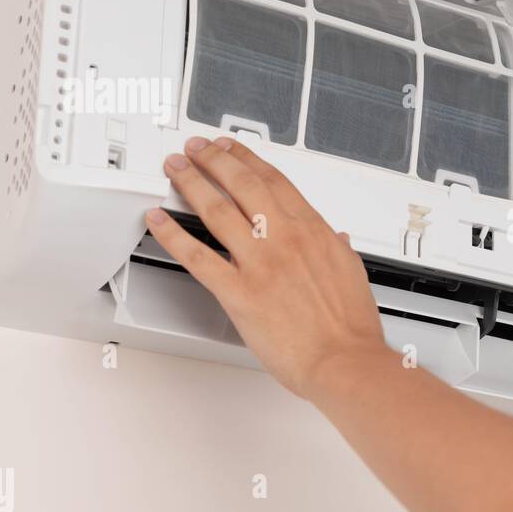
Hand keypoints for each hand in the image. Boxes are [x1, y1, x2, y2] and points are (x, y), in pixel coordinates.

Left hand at [144, 137, 388, 399]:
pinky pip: (197, 256)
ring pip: (217, 210)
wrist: (344, 361)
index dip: (248, 160)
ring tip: (175, 169)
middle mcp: (285, 239)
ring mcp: (260, 263)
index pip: (275, 181)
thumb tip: (339, 238)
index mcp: (314, 232)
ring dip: (191, 183)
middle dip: (214, 160)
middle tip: (196, 150)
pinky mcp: (239, 292)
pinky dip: (173, 234)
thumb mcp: (353, 275)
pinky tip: (159, 220)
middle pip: (243, 185)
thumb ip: (340, 250)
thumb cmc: (350, 328)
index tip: (233, 150)